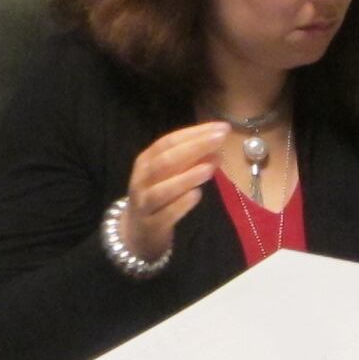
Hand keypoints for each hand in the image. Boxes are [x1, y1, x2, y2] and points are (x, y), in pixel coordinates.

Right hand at [120, 121, 228, 260]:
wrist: (137, 232)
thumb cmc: (157, 196)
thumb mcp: (167, 174)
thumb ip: (187, 160)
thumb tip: (215, 146)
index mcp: (145, 161)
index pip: (168, 142)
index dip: (193, 133)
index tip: (221, 127)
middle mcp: (142, 179)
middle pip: (164, 161)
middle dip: (193, 148)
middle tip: (220, 139)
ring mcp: (145, 203)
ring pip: (162, 189)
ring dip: (186, 177)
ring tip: (210, 167)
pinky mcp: (152, 224)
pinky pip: (166, 213)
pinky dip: (181, 204)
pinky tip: (197, 195)